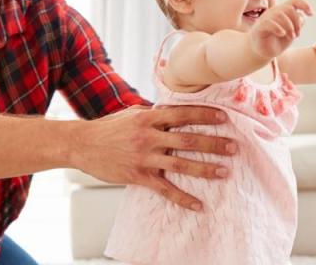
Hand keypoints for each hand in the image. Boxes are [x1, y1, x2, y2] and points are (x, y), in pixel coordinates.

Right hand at [71, 105, 236, 210]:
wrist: (81, 144)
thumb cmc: (108, 128)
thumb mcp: (131, 114)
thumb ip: (154, 113)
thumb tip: (174, 110)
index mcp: (148, 118)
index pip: (182, 114)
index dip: (204, 116)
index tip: (224, 118)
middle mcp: (149, 136)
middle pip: (187, 139)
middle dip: (213, 143)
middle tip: (234, 147)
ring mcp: (144, 157)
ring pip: (180, 164)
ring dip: (205, 168)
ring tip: (224, 172)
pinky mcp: (138, 176)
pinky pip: (165, 189)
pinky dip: (183, 198)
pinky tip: (199, 205)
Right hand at [249, 0, 312, 58]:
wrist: (263, 52)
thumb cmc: (277, 41)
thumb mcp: (292, 33)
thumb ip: (298, 24)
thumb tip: (303, 17)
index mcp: (283, 11)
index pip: (294, 1)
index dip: (304, 5)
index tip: (312, 14)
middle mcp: (274, 12)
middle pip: (289, 8)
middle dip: (297, 22)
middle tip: (297, 35)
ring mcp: (266, 18)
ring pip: (280, 15)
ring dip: (289, 27)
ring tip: (291, 37)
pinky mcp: (259, 27)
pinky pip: (269, 22)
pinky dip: (278, 28)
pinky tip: (282, 34)